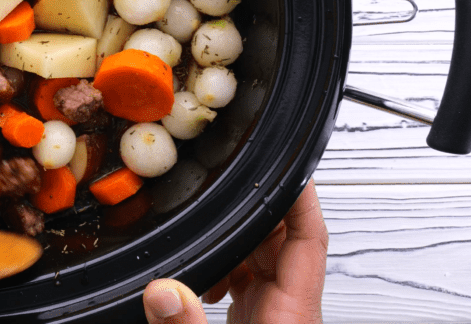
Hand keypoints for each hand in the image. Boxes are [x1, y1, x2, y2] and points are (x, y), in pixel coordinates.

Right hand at [143, 178, 327, 323]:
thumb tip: (161, 290)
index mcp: (291, 315)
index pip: (309, 237)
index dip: (300, 194)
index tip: (289, 162)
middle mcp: (289, 310)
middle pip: (284, 238)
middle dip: (251, 210)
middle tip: (218, 186)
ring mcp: (275, 314)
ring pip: (266, 255)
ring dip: (236, 239)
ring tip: (203, 231)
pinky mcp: (259, 320)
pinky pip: (252, 277)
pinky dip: (229, 264)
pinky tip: (205, 275)